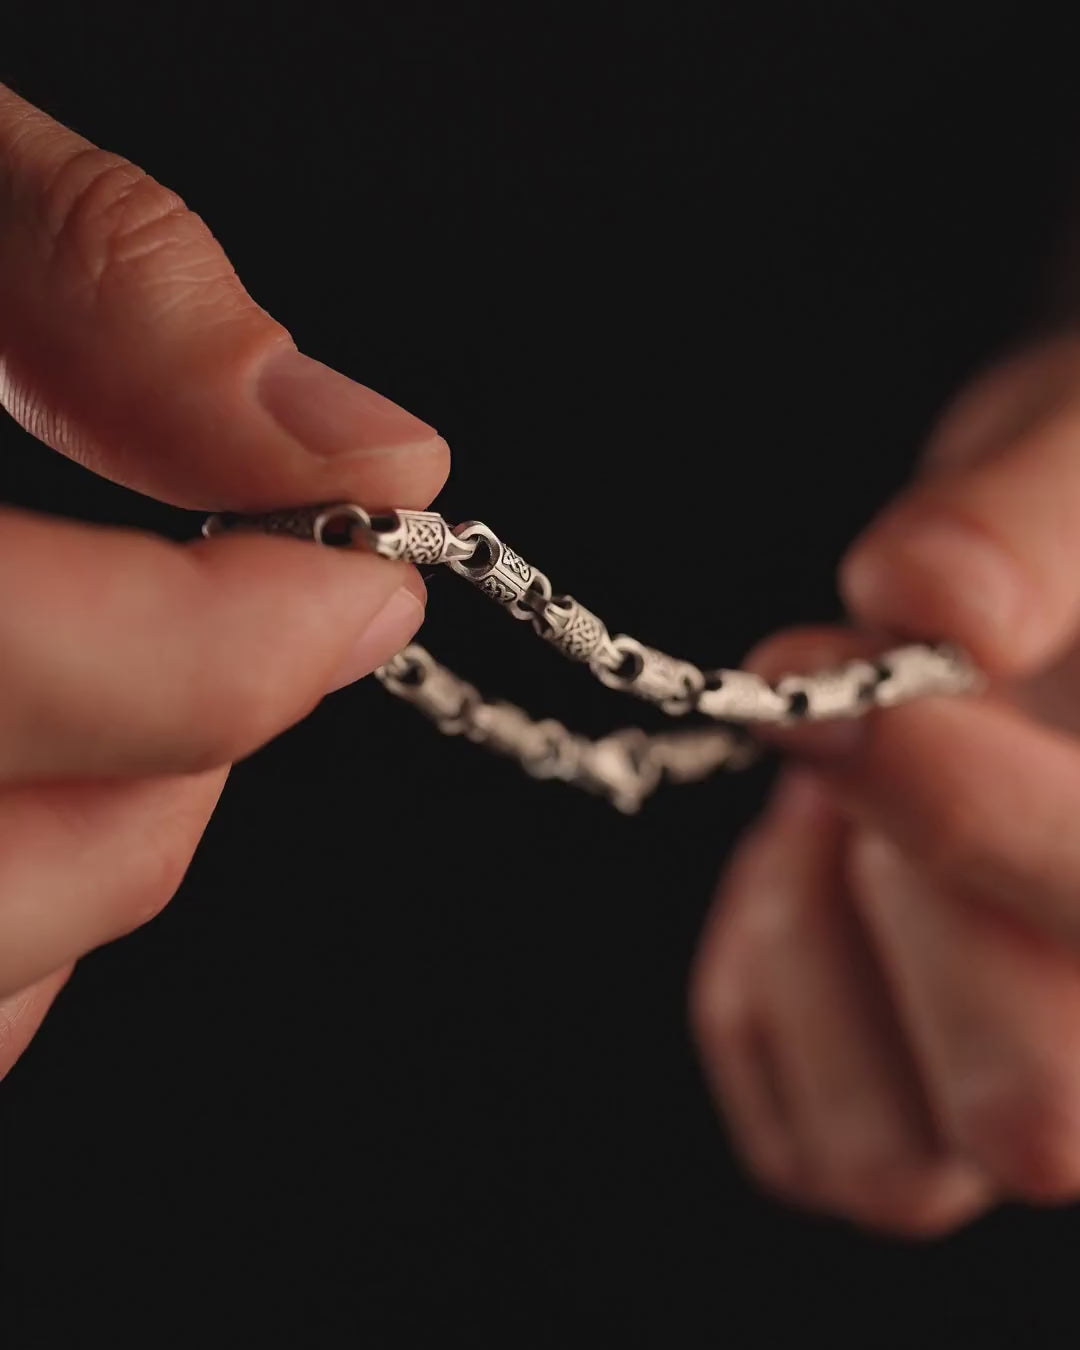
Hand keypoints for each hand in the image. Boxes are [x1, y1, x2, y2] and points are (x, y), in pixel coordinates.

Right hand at [0, 85, 448, 1076]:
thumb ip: (110, 289)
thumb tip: (358, 444)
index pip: (4, 657)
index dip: (230, 649)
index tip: (363, 589)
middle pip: (11, 881)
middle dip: (184, 758)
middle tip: (252, 630)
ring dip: (109, 848)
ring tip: (125, 681)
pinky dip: (25, 911)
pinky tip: (29, 769)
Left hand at [691, 331, 1079, 1235]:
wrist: (1058, 589)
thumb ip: (1029, 522)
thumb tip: (928, 604)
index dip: (976, 823)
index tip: (834, 686)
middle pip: (1033, 1115)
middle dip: (898, 889)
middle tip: (837, 718)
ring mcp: (1031, 1097)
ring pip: (900, 1163)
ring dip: (812, 942)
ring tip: (827, 794)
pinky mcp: (906, 1116)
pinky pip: (798, 1134)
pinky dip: (756, 981)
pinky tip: (801, 859)